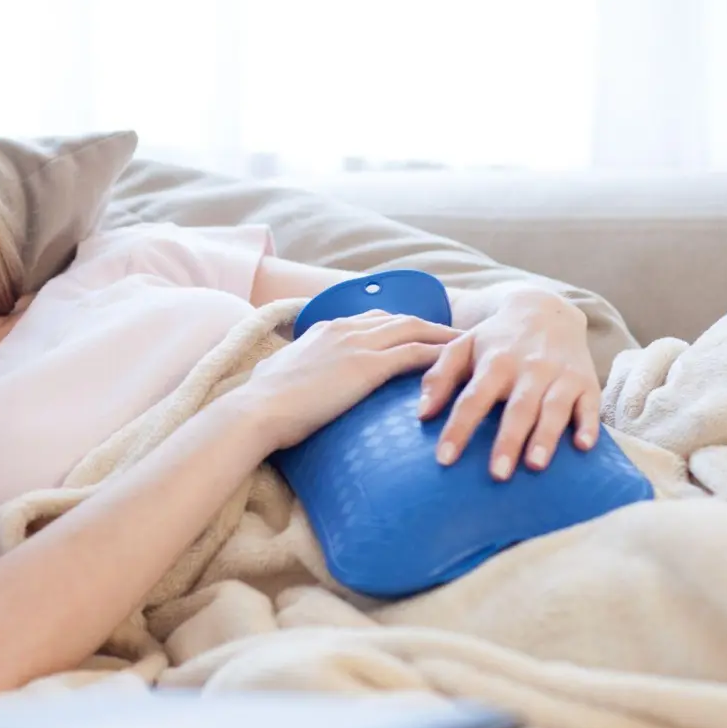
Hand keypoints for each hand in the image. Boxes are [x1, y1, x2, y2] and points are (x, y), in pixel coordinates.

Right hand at [236, 311, 463, 450]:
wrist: (258, 409)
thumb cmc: (262, 403)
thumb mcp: (276, 376)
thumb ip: (289, 372)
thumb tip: (279, 381)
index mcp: (325, 329)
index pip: (371, 319)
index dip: (398, 325)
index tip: (417, 333)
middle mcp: (345, 328)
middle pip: (400, 318)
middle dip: (430, 325)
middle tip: (455, 336)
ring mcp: (358, 344)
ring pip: (414, 330)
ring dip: (444, 336)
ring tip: (468, 346)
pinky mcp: (368, 365)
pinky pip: (415, 354)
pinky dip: (440, 355)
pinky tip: (458, 364)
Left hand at [418, 290, 599, 479]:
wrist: (546, 310)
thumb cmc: (496, 339)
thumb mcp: (462, 347)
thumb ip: (439, 378)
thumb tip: (422, 415)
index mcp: (495, 362)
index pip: (473, 398)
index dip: (458, 428)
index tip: (444, 459)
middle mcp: (529, 368)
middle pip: (517, 408)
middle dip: (508, 441)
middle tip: (497, 475)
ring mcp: (560, 375)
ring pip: (554, 408)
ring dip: (546, 437)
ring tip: (536, 466)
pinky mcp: (586, 382)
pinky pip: (590, 405)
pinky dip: (589, 425)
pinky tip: (583, 447)